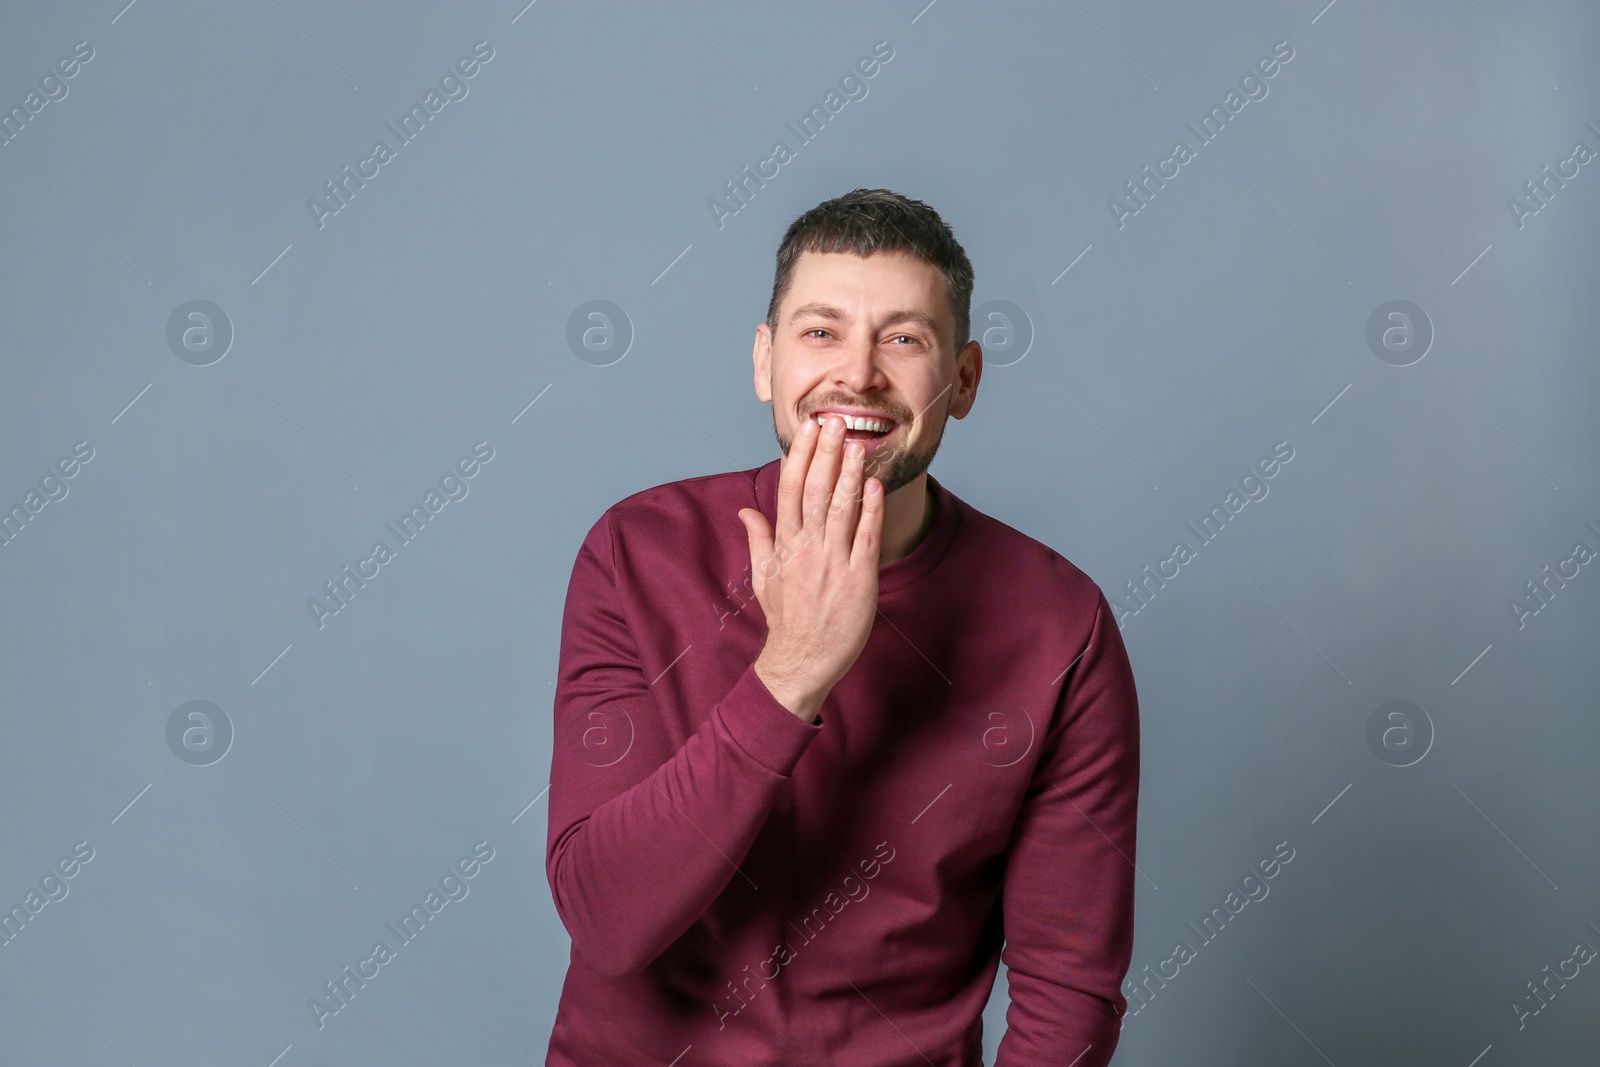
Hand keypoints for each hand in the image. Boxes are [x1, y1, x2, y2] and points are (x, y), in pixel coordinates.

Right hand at [736, 414, 884, 721]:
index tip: (808, 429)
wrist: (802, 661)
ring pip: (841, 508)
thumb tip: (745, 510)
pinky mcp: (859, 579)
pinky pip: (866, 538)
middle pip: (816, 491)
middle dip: (826, 453)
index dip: (801, 456)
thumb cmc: (786, 620)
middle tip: (836, 421)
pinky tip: (875, 485)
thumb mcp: (763, 577)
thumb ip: (758, 539)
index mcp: (784, 545)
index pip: (790, 490)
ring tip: (858, 442)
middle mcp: (806, 548)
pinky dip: (870, 510)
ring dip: (849, 473)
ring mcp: (833, 563)